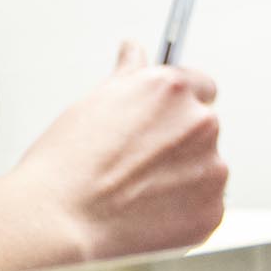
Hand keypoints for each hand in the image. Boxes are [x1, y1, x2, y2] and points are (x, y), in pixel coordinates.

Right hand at [0, 40, 228, 270]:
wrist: (57, 221)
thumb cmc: (67, 165)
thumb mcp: (94, 102)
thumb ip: (128, 72)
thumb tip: (134, 49)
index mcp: (174, 90)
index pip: (201, 86)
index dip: (178, 106)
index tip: (164, 121)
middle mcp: (201, 123)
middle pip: (203, 129)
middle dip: (178, 143)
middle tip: (137, 164)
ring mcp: (212, 168)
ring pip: (206, 168)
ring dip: (183, 177)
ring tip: (136, 192)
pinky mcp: (213, 209)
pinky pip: (205, 205)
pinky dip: (184, 211)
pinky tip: (147, 215)